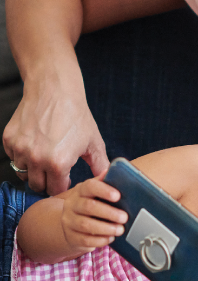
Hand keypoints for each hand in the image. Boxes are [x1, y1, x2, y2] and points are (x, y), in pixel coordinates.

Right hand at [3, 68, 109, 194]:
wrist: (55, 90)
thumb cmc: (77, 115)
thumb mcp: (93, 141)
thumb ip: (99, 164)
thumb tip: (105, 180)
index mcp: (58, 163)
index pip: (55, 190)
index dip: (62, 185)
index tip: (66, 178)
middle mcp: (35, 159)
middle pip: (37, 185)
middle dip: (47, 181)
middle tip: (56, 169)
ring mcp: (20, 150)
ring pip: (22, 173)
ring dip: (33, 169)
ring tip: (46, 155)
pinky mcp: (9, 140)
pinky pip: (13, 158)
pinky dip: (22, 155)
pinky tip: (35, 143)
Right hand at [60, 172, 127, 254]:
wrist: (71, 224)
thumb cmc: (91, 204)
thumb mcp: (96, 193)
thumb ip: (106, 183)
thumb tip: (116, 170)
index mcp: (80, 190)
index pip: (90, 186)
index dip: (104, 190)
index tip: (118, 196)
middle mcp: (72, 204)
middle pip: (89, 207)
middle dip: (109, 213)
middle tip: (124, 217)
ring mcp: (69, 221)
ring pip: (86, 225)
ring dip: (106, 228)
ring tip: (120, 229)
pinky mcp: (71, 237)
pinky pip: (85, 240)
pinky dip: (100, 240)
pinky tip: (111, 238)